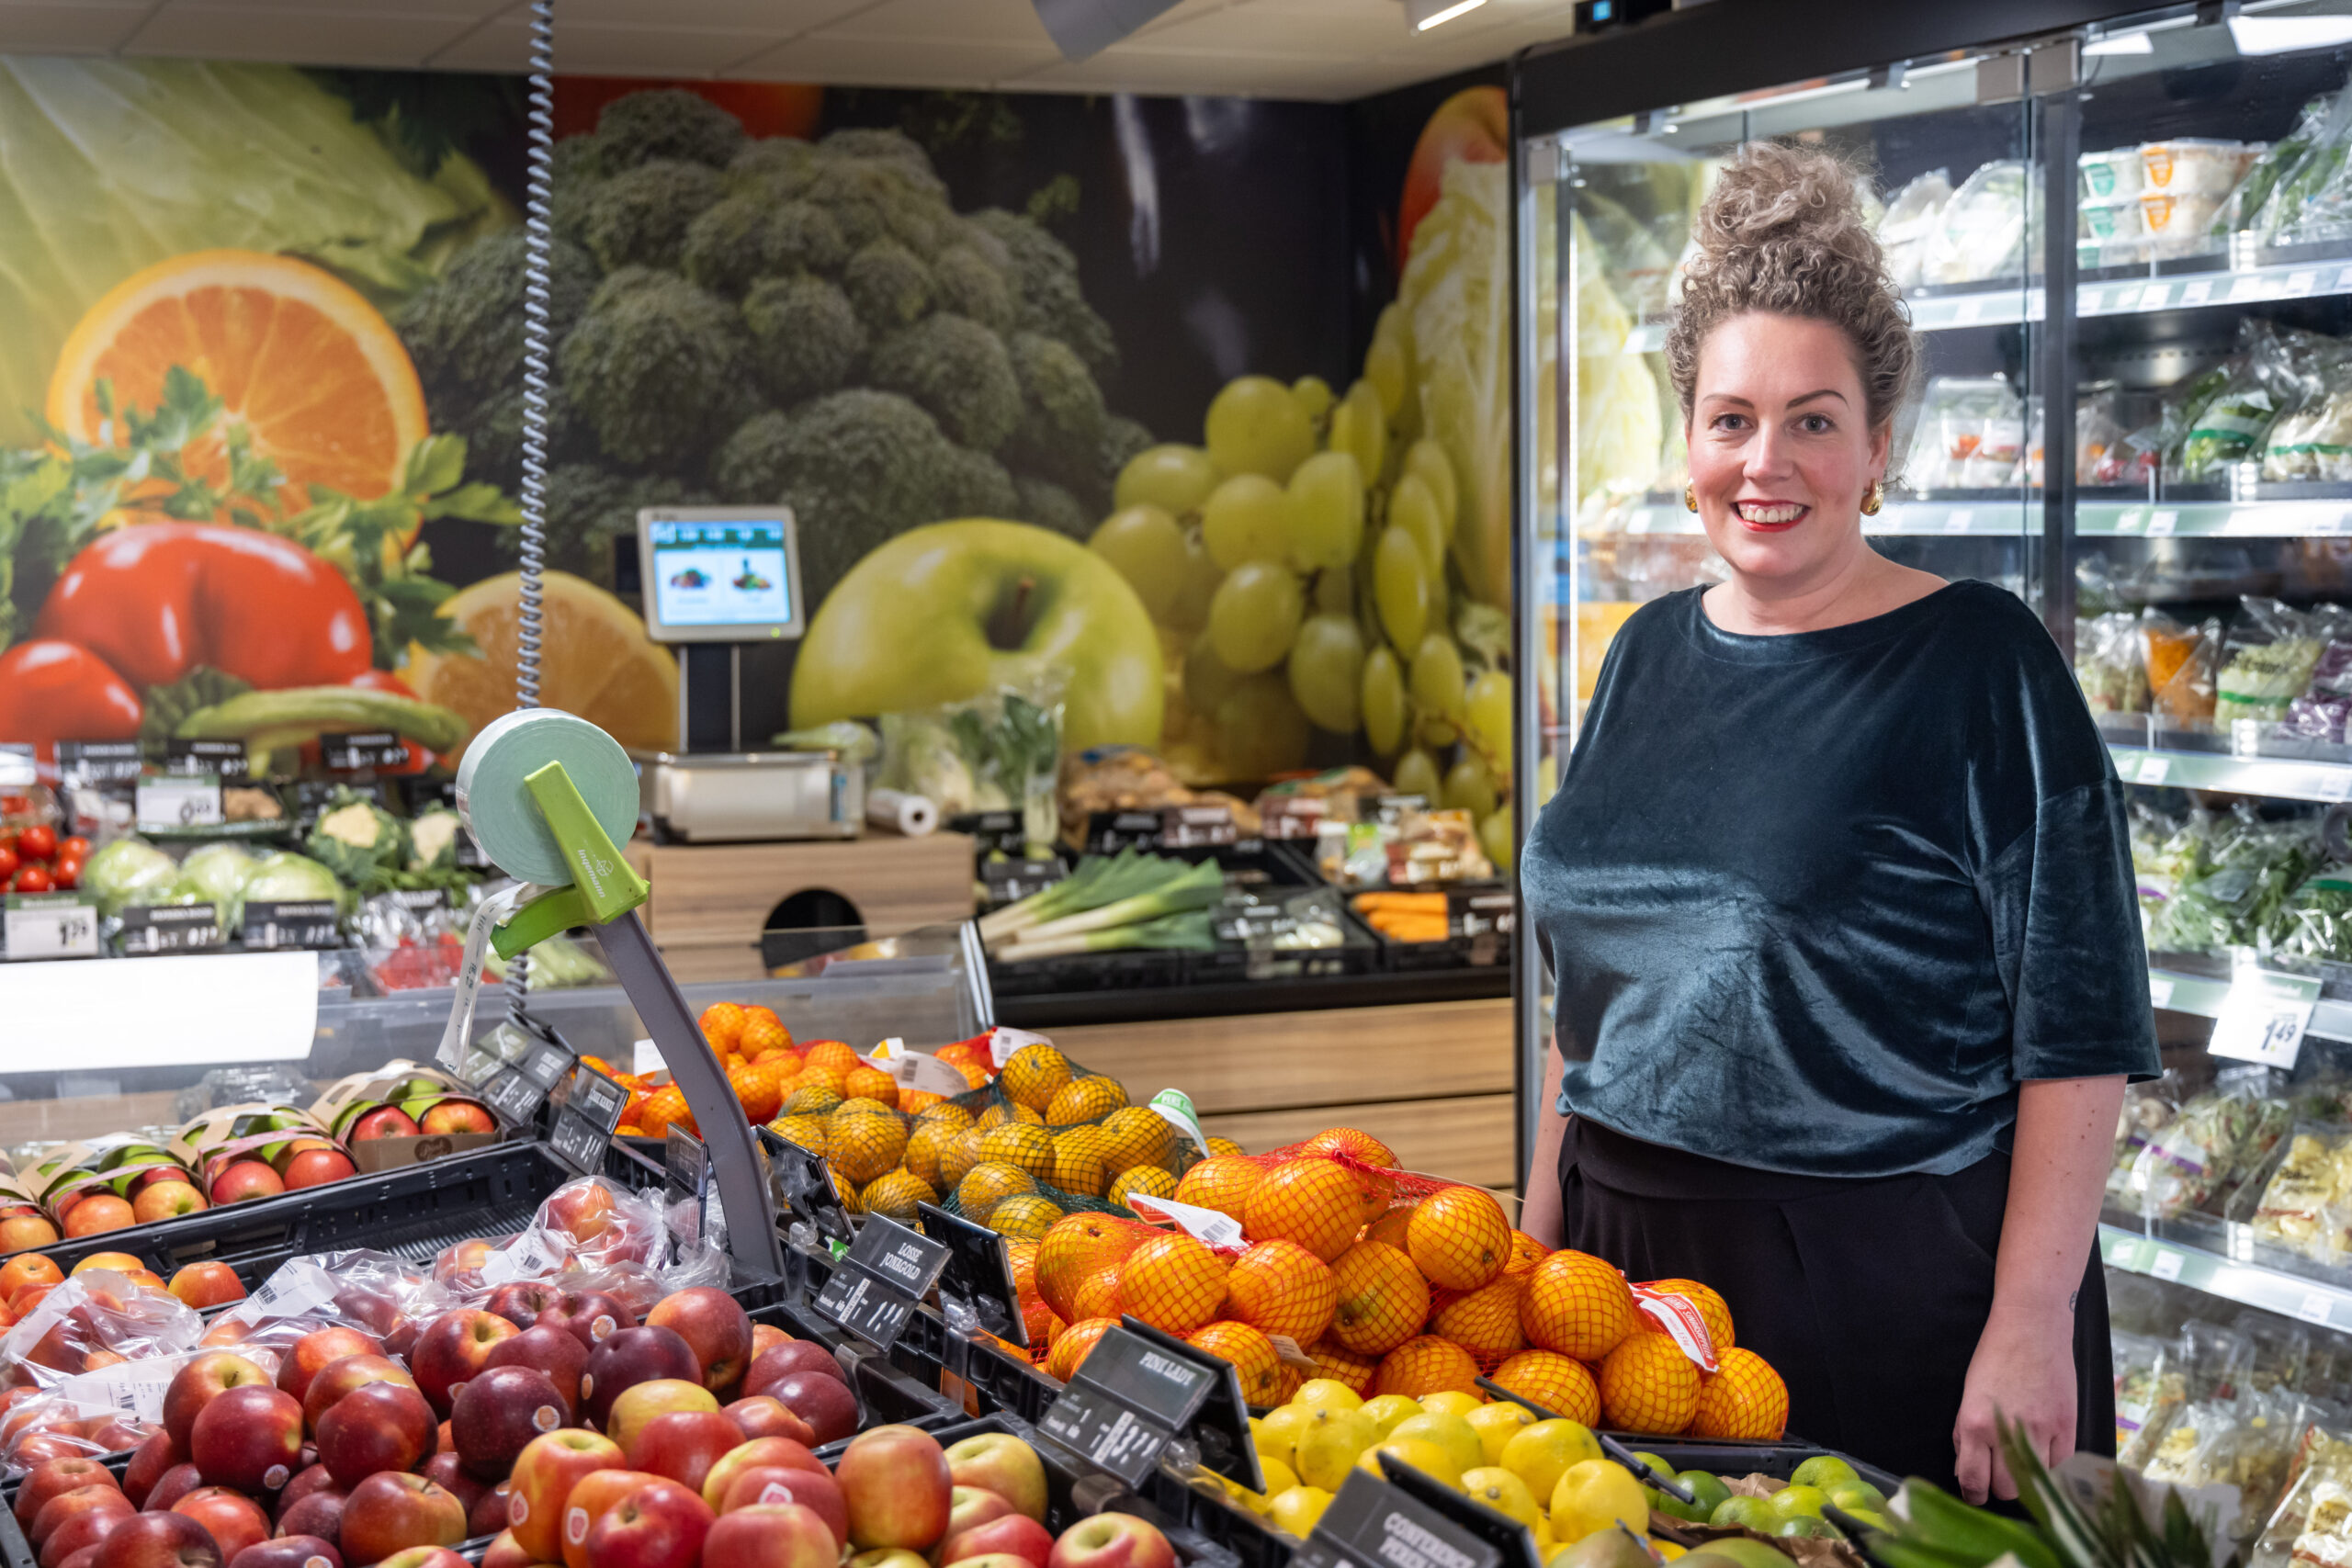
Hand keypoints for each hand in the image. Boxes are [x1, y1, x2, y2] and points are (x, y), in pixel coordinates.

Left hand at [1953, 1301, 2075, 1503]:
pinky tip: (2043, 1454)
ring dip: (2026, 1481)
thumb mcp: (1967, 1394)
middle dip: (1999, 1487)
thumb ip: (1964, 1434)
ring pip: (2035, 1484)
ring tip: (2021, 1465)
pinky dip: (2051, 1468)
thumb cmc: (1993, 1357)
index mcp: (1974, 1423)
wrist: (2031, 1327)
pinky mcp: (2068, 1428)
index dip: (1973, 1494)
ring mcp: (2041, 1432)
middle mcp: (2006, 1432)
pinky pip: (2061, 1467)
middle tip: (1999, 1475)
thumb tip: (1966, 1470)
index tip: (1976, 1494)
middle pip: (2006, 1489)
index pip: (1973, 1481)